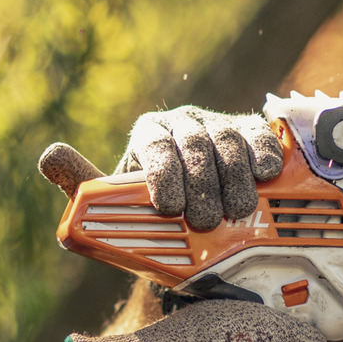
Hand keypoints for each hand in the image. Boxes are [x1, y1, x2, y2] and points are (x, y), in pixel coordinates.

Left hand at [118, 106, 282, 229]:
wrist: (190, 184)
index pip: (154, 145)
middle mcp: (182, 122)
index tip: (169, 207)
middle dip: (201, 185)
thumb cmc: (158, 195)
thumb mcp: (131, 195)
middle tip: (206, 220)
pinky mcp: (248, 127)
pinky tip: (265, 175)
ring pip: (226, 140)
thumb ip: (110, 195)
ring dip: (234, 178)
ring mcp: (216, 122)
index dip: (163, 175)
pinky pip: (257, 134)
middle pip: (193, 144)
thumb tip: (77, 195)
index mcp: (149, 132)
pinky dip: (263, 153)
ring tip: (237, 210)